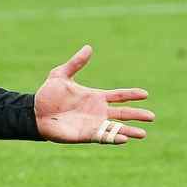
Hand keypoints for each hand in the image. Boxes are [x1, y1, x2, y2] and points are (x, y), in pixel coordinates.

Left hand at [33, 45, 154, 144]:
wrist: (35, 112)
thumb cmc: (48, 94)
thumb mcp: (61, 75)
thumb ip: (75, 63)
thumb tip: (88, 47)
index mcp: (95, 97)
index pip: (118, 96)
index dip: (131, 94)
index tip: (145, 93)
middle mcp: (98, 111)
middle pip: (122, 113)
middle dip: (137, 114)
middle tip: (152, 116)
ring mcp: (93, 123)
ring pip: (116, 128)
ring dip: (130, 131)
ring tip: (143, 134)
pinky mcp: (86, 134)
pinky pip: (103, 137)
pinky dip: (113, 138)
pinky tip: (124, 138)